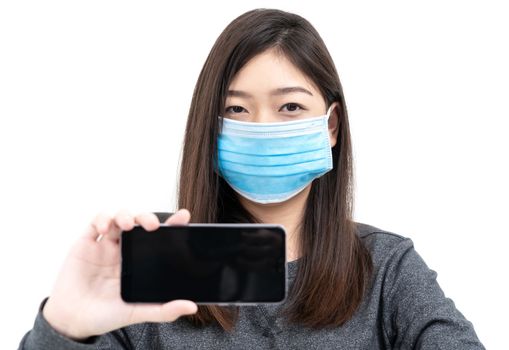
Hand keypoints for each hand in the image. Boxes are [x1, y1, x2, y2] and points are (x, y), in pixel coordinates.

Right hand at [42, 209, 196, 339]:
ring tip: (128, 225)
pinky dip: (103, 219)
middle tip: (152, 225)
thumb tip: (191, 307)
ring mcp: (105, 245)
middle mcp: (124, 250)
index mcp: (139, 262)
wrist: (74, 321)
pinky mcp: (86, 244)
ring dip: (125, 215)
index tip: (183, 217)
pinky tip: (106, 228)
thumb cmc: (106, 315)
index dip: (171, 225)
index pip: (158, 238)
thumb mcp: (138, 312)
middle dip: (146, 217)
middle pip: (139, 223)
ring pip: (119, 218)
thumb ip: (164, 310)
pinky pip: (96, 222)